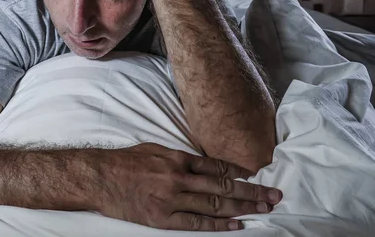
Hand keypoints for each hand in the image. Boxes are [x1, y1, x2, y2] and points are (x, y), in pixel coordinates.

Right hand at [98, 143, 281, 231]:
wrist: (100, 177)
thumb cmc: (126, 162)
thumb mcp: (155, 149)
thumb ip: (181, 157)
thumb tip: (206, 164)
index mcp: (177, 158)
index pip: (217, 166)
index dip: (241, 172)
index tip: (258, 176)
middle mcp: (178, 178)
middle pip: (223, 185)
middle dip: (251, 191)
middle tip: (274, 196)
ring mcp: (171, 199)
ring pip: (214, 204)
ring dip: (242, 207)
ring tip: (264, 210)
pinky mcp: (162, 218)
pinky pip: (196, 223)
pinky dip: (218, 224)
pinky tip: (236, 225)